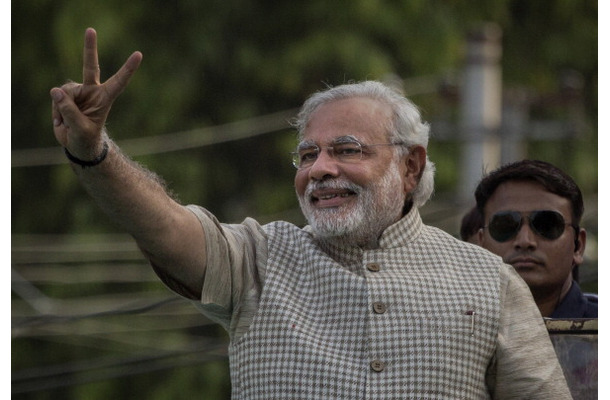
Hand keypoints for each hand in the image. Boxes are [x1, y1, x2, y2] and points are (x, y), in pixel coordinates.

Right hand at [50, 28, 141, 159]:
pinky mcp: (66, 95)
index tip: (138, 54)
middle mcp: (93, 91)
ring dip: (62, 108)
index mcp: (105, 98)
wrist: (78, 144)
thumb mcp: (80, 129)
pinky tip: (61, 121)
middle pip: (90, 67)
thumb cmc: (85, 138)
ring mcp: (79, 92)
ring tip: (67, 122)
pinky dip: (56, 111)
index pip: (119, 82)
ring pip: (65, 91)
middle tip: (90, 30)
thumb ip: (70, 111)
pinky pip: (56, 98)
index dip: (128, 69)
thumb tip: (56, 91)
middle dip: (89, 48)